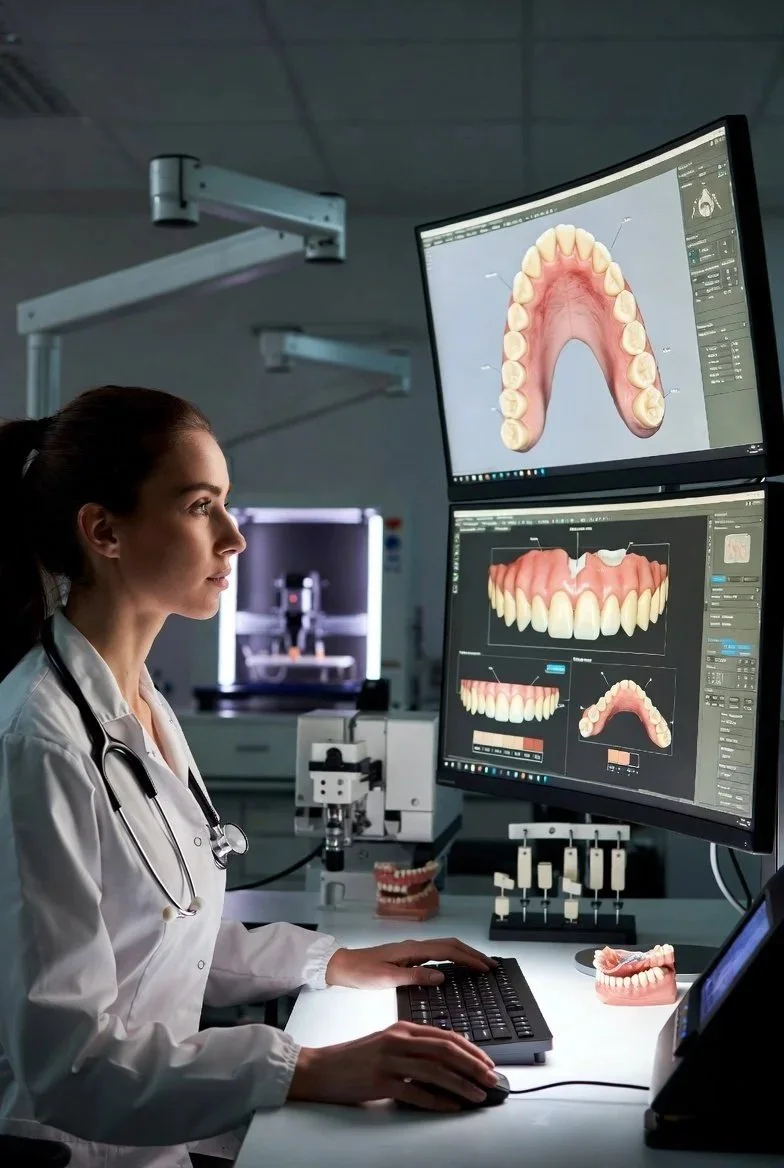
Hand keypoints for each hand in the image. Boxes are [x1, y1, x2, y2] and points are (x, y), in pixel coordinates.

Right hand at [288, 1020, 497, 1109]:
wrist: (320, 1069)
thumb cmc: (354, 1058)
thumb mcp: (386, 1043)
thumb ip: (412, 1046)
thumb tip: (445, 1060)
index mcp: (402, 1028)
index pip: (445, 1036)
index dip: (470, 1049)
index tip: (487, 1062)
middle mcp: (398, 1040)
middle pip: (445, 1050)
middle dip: (473, 1065)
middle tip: (491, 1078)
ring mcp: (389, 1060)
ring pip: (436, 1071)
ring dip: (462, 1085)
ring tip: (478, 1095)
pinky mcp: (380, 1082)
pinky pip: (416, 1092)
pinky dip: (437, 1101)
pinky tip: (451, 1107)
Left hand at [325, 937, 496, 988]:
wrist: (342, 966)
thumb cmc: (361, 972)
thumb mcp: (387, 978)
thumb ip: (414, 977)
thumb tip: (442, 977)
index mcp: (412, 950)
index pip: (448, 951)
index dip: (469, 959)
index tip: (486, 968)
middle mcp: (415, 947)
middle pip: (450, 945)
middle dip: (472, 954)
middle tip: (490, 966)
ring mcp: (411, 951)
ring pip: (444, 948)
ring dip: (463, 955)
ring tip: (479, 966)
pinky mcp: (407, 957)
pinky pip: (436, 955)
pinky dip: (451, 959)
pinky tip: (454, 969)